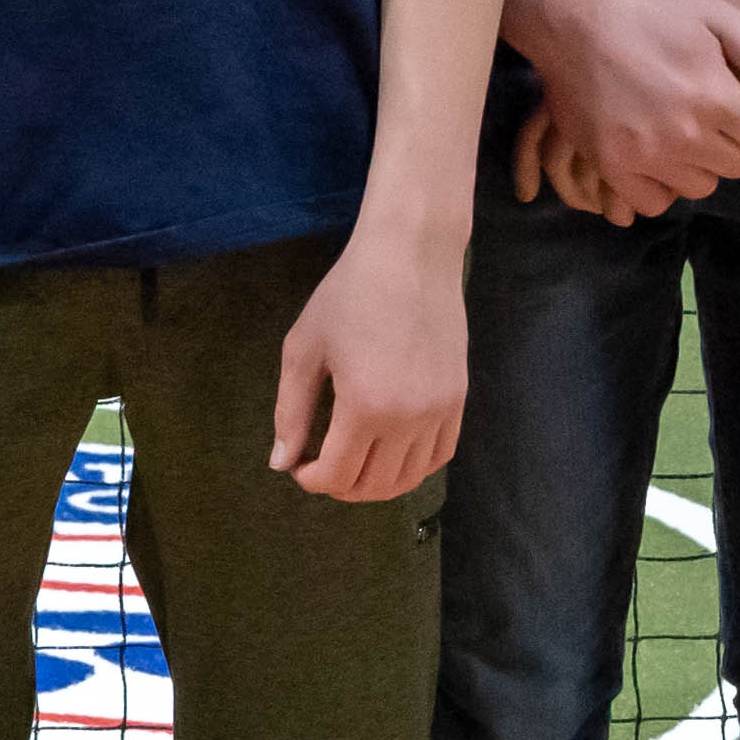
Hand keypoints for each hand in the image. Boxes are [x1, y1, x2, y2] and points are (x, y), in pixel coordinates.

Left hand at [274, 220, 464, 501]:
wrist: (412, 255)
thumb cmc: (349, 294)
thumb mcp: (304, 349)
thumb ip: (291, 412)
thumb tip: (281, 463)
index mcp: (364, 406)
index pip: (336, 475)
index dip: (310, 479)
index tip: (298, 464)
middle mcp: (408, 419)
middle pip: (372, 485)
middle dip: (339, 485)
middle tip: (321, 464)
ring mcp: (440, 411)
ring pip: (408, 478)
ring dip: (375, 483)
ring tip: (354, 462)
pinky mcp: (459, 399)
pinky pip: (439, 456)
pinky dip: (413, 468)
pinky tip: (392, 453)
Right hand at [512, 0, 739, 211]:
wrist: (573, 22)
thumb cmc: (647, 13)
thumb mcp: (714, 12)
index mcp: (715, 97)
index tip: (737, 103)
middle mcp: (685, 135)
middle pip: (738, 165)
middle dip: (733, 142)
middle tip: (710, 119)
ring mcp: (646, 156)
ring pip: (699, 186)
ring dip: (699, 165)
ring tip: (681, 136)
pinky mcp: (612, 167)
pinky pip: (653, 201)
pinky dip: (660, 187)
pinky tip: (655, 160)